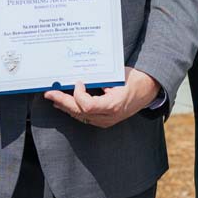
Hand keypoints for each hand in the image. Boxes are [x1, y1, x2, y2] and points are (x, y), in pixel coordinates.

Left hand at [44, 67, 159, 128]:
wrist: (148, 90)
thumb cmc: (134, 79)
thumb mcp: (118, 76)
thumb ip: (99, 79)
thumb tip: (79, 76)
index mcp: (113, 105)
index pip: (87, 106)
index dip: (78, 94)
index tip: (78, 81)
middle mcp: (108, 116)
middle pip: (79, 112)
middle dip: (62, 101)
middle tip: (49, 93)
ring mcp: (106, 121)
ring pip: (80, 116)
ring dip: (64, 106)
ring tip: (52, 97)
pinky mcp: (104, 120)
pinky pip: (85, 117)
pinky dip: (73, 109)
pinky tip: (64, 104)